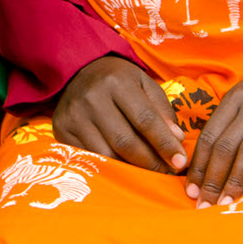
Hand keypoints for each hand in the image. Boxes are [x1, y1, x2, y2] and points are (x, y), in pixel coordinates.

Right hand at [52, 55, 187, 173]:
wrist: (78, 70)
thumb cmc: (119, 81)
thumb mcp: (144, 85)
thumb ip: (162, 111)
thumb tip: (176, 140)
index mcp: (116, 82)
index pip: (145, 120)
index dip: (165, 145)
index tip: (180, 163)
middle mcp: (92, 97)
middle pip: (125, 142)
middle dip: (151, 162)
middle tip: (166, 173)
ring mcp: (74, 115)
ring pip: (107, 155)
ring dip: (132, 169)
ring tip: (147, 173)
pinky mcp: (61, 129)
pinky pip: (89, 157)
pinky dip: (109, 168)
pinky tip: (123, 168)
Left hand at [184, 67, 242, 206]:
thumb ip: (227, 123)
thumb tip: (204, 159)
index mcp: (232, 101)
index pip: (209, 137)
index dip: (198, 166)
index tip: (190, 190)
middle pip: (225, 146)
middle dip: (212, 178)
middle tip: (204, 204)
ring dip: (235, 178)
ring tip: (226, 202)